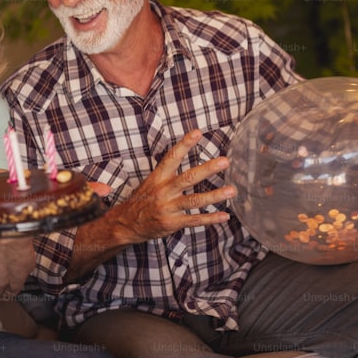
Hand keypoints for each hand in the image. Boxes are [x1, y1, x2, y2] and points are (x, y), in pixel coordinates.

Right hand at [111, 129, 234, 242]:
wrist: (125, 224)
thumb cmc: (140, 201)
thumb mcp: (149, 183)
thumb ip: (166, 173)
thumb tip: (182, 156)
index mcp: (157, 178)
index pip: (172, 157)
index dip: (184, 144)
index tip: (197, 133)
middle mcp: (162, 191)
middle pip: (188, 178)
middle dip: (207, 169)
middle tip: (224, 161)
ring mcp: (167, 208)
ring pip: (194, 200)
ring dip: (214, 195)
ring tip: (232, 190)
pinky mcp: (171, 223)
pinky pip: (194, 220)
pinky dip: (210, 218)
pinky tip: (224, 216)